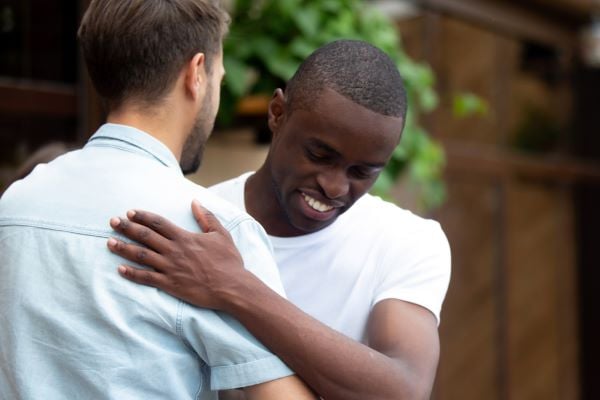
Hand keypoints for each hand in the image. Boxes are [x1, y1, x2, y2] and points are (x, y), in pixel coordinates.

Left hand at [107, 199, 246, 309]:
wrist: (231, 287)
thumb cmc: (229, 261)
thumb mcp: (221, 234)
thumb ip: (207, 217)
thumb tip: (195, 202)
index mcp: (184, 237)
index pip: (158, 223)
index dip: (142, 216)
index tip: (129, 212)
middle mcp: (174, 251)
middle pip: (145, 236)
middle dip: (127, 228)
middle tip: (112, 222)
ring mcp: (170, 268)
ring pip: (141, 255)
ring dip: (124, 248)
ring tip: (109, 242)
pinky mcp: (169, 284)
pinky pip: (146, 278)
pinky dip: (132, 273)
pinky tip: (120, 269)